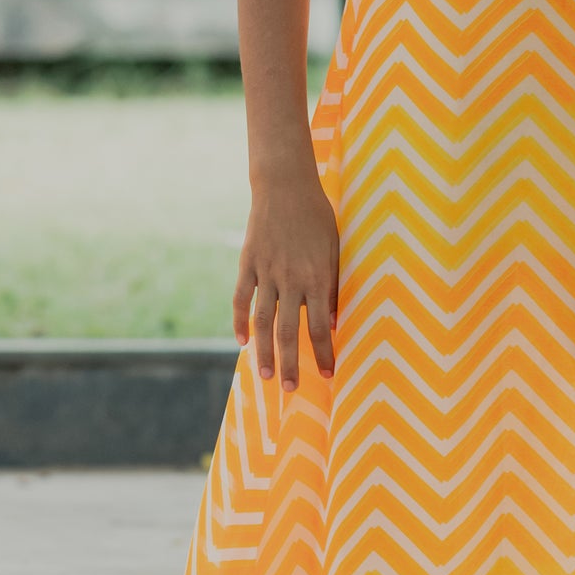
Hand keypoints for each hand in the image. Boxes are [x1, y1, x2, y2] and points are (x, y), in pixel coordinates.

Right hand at [234, 164, 339, 391]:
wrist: (285, 185)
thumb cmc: (317, 216)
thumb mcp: (334, 249)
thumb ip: (333, 285)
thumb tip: (332, 321)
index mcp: (317, 277)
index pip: (320, 327)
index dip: (323, 353)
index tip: (328, 374)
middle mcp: (291, 279)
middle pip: (288, 332)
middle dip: (292, 364)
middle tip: (292, 390)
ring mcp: (266, 272)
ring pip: (263, 321)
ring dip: (264, 352)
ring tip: (266, 376)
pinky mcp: (248, 263)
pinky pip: (242, 298)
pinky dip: (240, 321)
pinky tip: (241, 342)